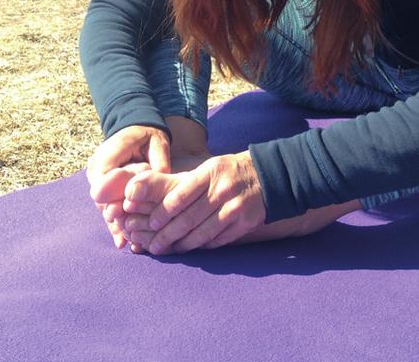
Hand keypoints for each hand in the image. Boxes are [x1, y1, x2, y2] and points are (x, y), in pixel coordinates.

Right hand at [86, 125, 170, 248]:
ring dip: (116, 225)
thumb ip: (158, 160)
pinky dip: (117, 223)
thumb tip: (162, 177)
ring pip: (104, 207)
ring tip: (128, 243)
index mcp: (107, 155)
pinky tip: (125, 242)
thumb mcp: (156, 142)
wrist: (136, 131)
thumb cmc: (148, 136)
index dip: (113, 200)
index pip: (103, 182)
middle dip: (115, 218)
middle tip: (128, 238)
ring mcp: (98, 181)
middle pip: (102, 199)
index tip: (124, 216)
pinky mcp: (104, 190)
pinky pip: (108, 207)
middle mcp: (97, 170)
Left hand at [125, 195, 360, 248]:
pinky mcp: (245, 222)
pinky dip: (203, 245)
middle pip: (189, 218)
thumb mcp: (210, 167)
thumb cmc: (230, 172)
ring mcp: (235, 208)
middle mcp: (223, 190)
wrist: (268, 176)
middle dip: (167, 234)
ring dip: (183, 245)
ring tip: (168, 250)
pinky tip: (191, 249)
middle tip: (153, 245)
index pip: (181, 195)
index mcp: (210, 173)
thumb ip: (187, 183)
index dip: (163, 212)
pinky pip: (219, 238)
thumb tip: (155, 200)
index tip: (150, 223)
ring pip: (203, 232)